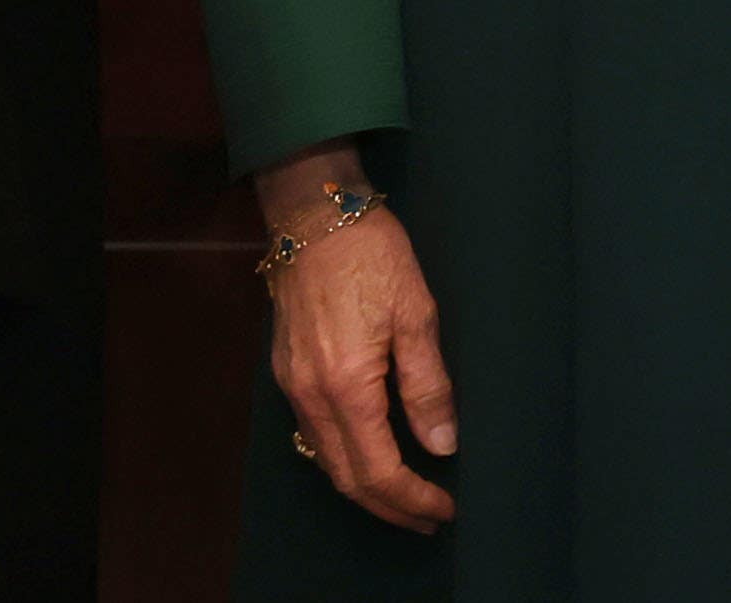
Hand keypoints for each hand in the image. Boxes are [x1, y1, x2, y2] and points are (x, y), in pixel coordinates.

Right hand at [258, 145, 456, 534]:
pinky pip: (313, 434)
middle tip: (429, 518)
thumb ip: (427, 386)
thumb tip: (442, 446)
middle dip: (390, 507)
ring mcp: (292, 385)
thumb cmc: (371, 253)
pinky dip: (344, 458)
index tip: (444, 509)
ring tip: (406, 495)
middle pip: (347, 478)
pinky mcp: (286, 370)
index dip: (413, 499)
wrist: (314, 212)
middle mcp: (309, 395)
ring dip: (366, 487)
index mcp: (345, 385)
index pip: (379, 470)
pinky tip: (370, 453)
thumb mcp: (416, 313)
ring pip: (327, 461)